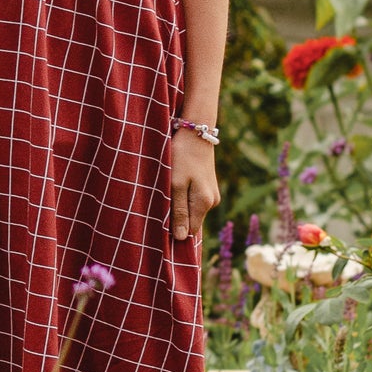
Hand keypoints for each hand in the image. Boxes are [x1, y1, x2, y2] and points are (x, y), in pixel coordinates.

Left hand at [171, 127, 219, 243]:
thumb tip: (181, 238)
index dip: (173, 229)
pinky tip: (176, 185)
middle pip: (190, 222)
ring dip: (178, 205)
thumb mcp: (175, 184)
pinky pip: (193, 201)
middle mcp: (212, 202)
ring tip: (168, 189)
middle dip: (175, 217)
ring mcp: (212, 194)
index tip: (159, 219)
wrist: (195, 132)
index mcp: (204, 203)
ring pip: (191, 210)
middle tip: (160, 201)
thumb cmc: (181, 157)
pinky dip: (183, 197)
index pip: (188, 231)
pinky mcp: (208, 187)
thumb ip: (179, 211)